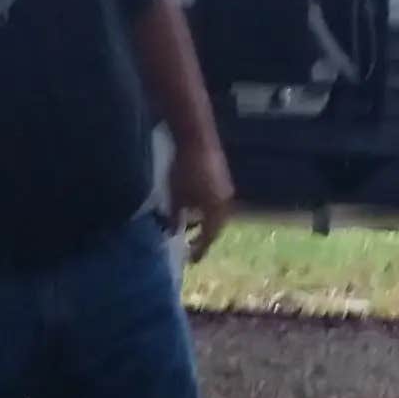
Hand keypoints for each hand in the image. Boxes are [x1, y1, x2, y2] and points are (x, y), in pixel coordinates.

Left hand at [167, 141, 236, 264]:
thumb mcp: (176, 196)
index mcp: (217, 211)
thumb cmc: (185, 169)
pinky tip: (193, 207)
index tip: (192, 260)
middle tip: (192, 245)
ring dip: (204, 221)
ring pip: (216, 213)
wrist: (197, 137)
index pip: (209, 237)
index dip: (200, 249)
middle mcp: (227, 202)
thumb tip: (171, 232)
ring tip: (189, 226)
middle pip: (216, 226)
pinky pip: (216, 201)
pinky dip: (205, 209)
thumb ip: (174, 217)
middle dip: (204, 236)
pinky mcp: (223, 178)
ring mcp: (227, 189)